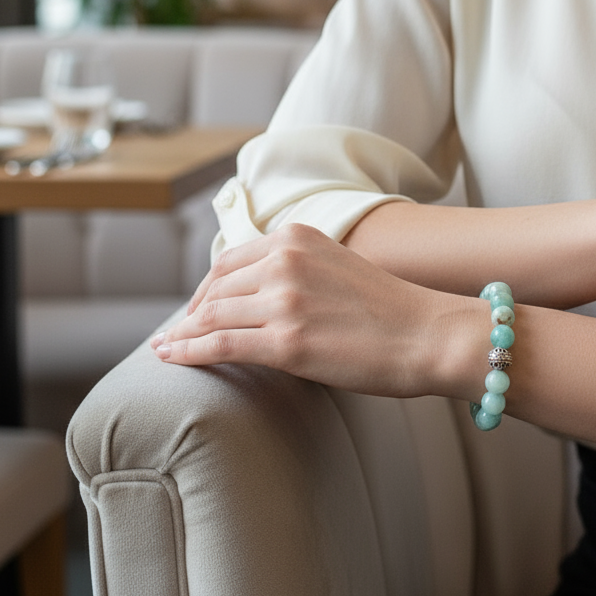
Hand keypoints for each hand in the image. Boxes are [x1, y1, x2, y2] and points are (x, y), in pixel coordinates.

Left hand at [151, 223, 470, 389]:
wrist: (429, 334)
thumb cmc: (393, 310)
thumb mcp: (339, 268)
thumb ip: (300, 271)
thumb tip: (261, 297)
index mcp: (299, 238)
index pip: (231, 260)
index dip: (206, 287)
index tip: (197, 306)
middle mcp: (286, 261)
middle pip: (216, 288)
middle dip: (191, 312)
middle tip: (177, 333)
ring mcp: (285, 301)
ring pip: (211, 316)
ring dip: (181, 334)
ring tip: (166, 348)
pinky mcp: (286, 342)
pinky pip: (219, 344)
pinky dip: (187, 351)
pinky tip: (171, 357)